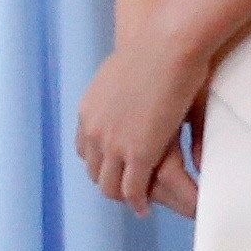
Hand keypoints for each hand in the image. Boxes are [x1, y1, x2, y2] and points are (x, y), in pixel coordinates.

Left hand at [77, 14, 208, 216]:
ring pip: (109, 186)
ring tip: (138, 202)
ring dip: (123, 197)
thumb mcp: (123, 76)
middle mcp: (94, 130)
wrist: (165, 42)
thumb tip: (132, 108)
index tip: (115, 168)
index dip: (100, 162)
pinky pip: (132, 190)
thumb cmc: (154, 51)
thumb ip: (123, 96)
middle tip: (129, 190)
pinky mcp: (137, 154)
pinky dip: (138, 203)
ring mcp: (113, 144)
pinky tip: (145, 207)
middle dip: (111, 183)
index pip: (85, 149)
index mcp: (88, 111)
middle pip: (95, 171)